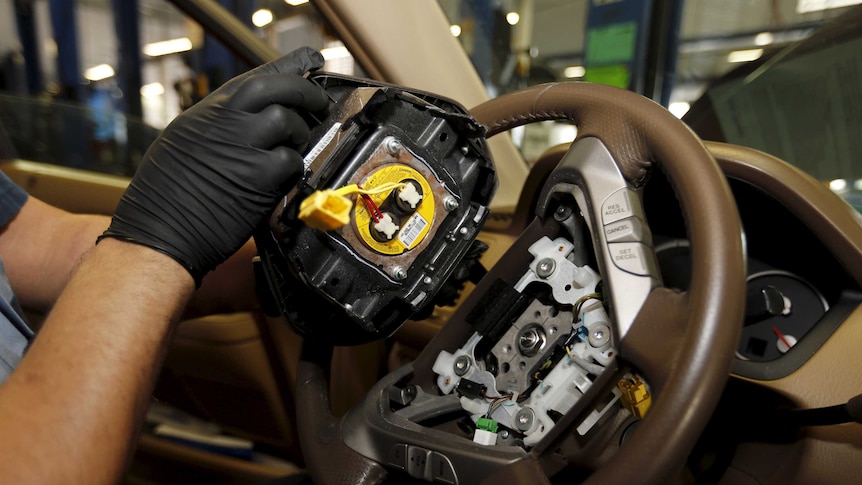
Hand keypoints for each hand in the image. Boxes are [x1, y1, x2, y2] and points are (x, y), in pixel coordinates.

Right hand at [100, 47, 328, 284]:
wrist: (159, 234)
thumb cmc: (167, 199)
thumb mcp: (185, 144)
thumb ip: (221, 127)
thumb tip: (256, 117)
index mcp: (206, 113)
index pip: (255, 77)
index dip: (289, 65)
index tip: (311, 59)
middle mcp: (224, 122)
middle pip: (277, 87)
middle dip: (306, 91)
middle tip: (319, 102)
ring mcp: (241, 146)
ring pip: (288, 121)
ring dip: (300, 134)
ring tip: (295, 146)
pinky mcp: (257, 177)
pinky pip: (291, 161)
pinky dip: (294, 168)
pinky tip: (284, 177)